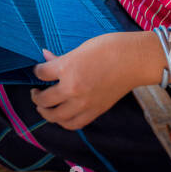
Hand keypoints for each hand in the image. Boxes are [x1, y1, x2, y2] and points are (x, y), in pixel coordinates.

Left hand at [30, 33, 152, 129]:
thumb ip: (61, 57)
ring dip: (47, 113)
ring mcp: (84, 103)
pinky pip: (74, 123)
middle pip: (45, 100)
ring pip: (56, 117)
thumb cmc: (109, 47)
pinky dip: (64, 122)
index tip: (38, 71)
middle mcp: (72, 89)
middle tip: (35, 93)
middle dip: (36, 97)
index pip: (41, 73)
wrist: (134, 60)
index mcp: (67, 68)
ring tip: (44, 108)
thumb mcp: (81, 48)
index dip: (37, 71)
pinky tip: (62, 115)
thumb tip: (45, 56)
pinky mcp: (96, 111)